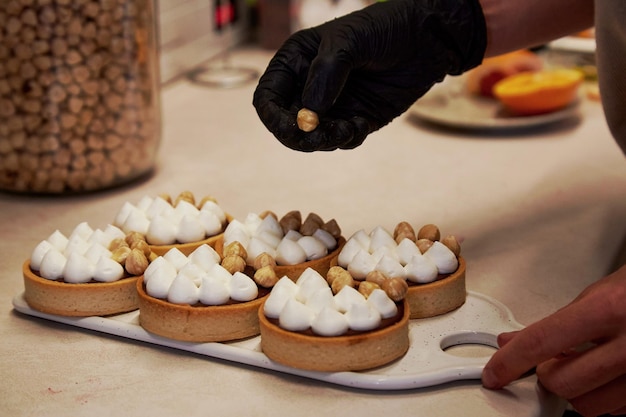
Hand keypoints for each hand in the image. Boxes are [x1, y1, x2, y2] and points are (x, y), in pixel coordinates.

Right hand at [252, 0, 485, 151]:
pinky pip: (340, 140)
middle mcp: (309, 86)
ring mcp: (332, 105)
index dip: (273, 117)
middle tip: (322, 135)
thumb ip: (326, 75)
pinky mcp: (354, 119)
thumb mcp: (349, 41)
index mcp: (296, 62)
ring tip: (348, 128)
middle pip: (286, 124)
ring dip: (325, 140)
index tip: (292, 126)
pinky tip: (361, 125)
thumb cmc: (384, 28)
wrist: (427, 39)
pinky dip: (347, 139)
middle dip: (300, 136)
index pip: (268, 97)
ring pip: (313, 138)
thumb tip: (309, 114)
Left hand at [482, 264, 625, 415]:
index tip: (495, 373)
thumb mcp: (598, 294)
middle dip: (550, 374)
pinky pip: (619, 411)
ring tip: (588, 365)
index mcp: (610, 310)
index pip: (541, 342)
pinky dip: (607, 399)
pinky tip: (611, 376)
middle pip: (562, 382)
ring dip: (579, 390)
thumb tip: (512, 342)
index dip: (509, 362)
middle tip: (555, 360)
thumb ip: (554, 322)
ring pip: (590, 406)